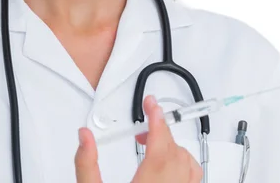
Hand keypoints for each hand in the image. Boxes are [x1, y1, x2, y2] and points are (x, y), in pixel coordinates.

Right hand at [74, 95, 201, 182]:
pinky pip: (195, 176)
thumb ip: (87, 164)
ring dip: (172, 149)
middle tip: (142, 128)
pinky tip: (168, 165)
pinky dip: (184, 164)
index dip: (156, 120)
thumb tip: (85, 136)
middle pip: (174, 151)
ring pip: (188, 162)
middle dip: (160, 133)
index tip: (151, 104)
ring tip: (153, 147)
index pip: (160, 144)